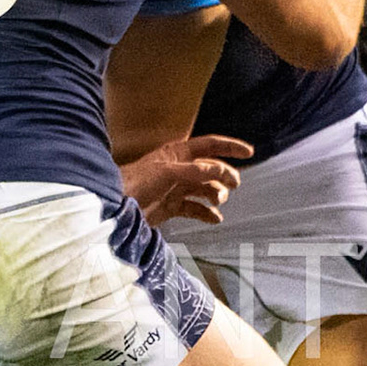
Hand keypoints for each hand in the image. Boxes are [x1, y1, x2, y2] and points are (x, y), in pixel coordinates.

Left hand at [120, 134, 253, 225]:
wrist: (116, 206)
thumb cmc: (136, 182)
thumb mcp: (168, 173)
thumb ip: (195, 171)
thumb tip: (220, 170)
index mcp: (178, 153)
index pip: (209, 145)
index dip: (229, 147)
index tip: (249, 151)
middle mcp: (180, 169)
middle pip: (211, 169)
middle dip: (225, 176)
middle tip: (234, 185)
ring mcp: (176, 188)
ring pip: (205, 190)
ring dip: (216, 195)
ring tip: (217, 202)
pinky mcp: (172, 207)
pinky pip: (195, 209)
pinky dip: (207, 214)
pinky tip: (215, 220)